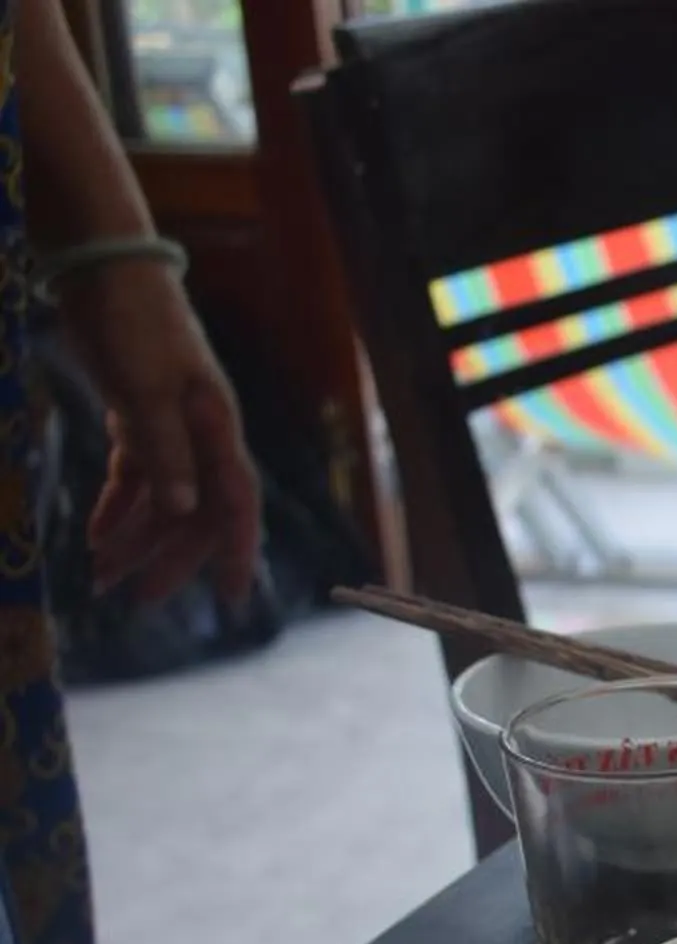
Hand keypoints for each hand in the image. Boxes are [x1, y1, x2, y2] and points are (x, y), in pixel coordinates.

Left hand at [59, 258, 261, 604]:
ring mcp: (171, 426)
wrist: (105, 268)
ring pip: (162, 499)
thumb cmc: (132, 322)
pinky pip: (135, 476)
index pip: (234, 502)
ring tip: (101, 574)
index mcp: (215, 428)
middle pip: (194, 512)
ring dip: (135, 537)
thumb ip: (164, 449)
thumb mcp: (145, 387)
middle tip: (135, 597)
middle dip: (167, 557)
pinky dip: (117, 505)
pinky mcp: (138, 414)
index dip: (234, 551)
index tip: (230, 597)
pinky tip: (97, 532)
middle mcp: (201, 435)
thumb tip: (185, 510)